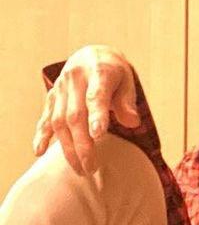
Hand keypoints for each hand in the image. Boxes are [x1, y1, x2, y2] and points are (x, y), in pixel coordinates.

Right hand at [32, 44, 140, 174]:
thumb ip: (128, 102)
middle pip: (76, 115)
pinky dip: (41, 135)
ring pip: (59, 120)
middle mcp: (75, 79)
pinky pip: (45, 117)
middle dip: (83, 144)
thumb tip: (132, 123)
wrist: (92, 55)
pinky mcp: (52, 97)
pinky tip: (39, 151)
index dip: (97, 116)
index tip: (99, 136)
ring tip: (80, 169)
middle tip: (91, 168)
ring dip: (67, 147)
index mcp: (99, 72)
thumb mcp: (127, 81)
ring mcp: (61, 89)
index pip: (97, 97)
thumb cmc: (115, 73)